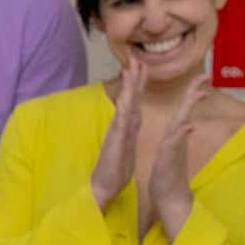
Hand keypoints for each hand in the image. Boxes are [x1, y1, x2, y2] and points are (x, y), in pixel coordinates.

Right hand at [92, 60, 143, 210]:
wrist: (104, 186)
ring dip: (127, 87)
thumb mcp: (126, 146)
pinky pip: (122, 123)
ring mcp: (117, 132)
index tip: (141, 66)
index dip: (137, 83)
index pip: (133, 101)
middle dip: (132, 78)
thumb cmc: (115, 169)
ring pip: (125, 105)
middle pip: (129, 98)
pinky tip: (126, 99)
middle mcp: (121, 126)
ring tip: (129, 70)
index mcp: (126, 127)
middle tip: (135, 58)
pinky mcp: (116, 142)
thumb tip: (129, 121)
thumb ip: (127, 132)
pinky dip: (125, 109)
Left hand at [146, 73, 211, 238]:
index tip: (199, 77)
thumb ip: (178, 136)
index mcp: (174, 135)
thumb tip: (186, 124)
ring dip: (188, 110)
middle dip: (194, 93)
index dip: (189, 93)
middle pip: (185, 112)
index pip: (182, 109)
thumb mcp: (171, 150)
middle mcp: (177, 139)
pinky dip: (179, 135)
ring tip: (197, 94)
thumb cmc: (168, 173)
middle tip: (205, 76)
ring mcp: (174, 149)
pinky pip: (174, 146)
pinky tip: (186, 126)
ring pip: (181, 125)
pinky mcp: (169, 160)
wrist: (169, 196)